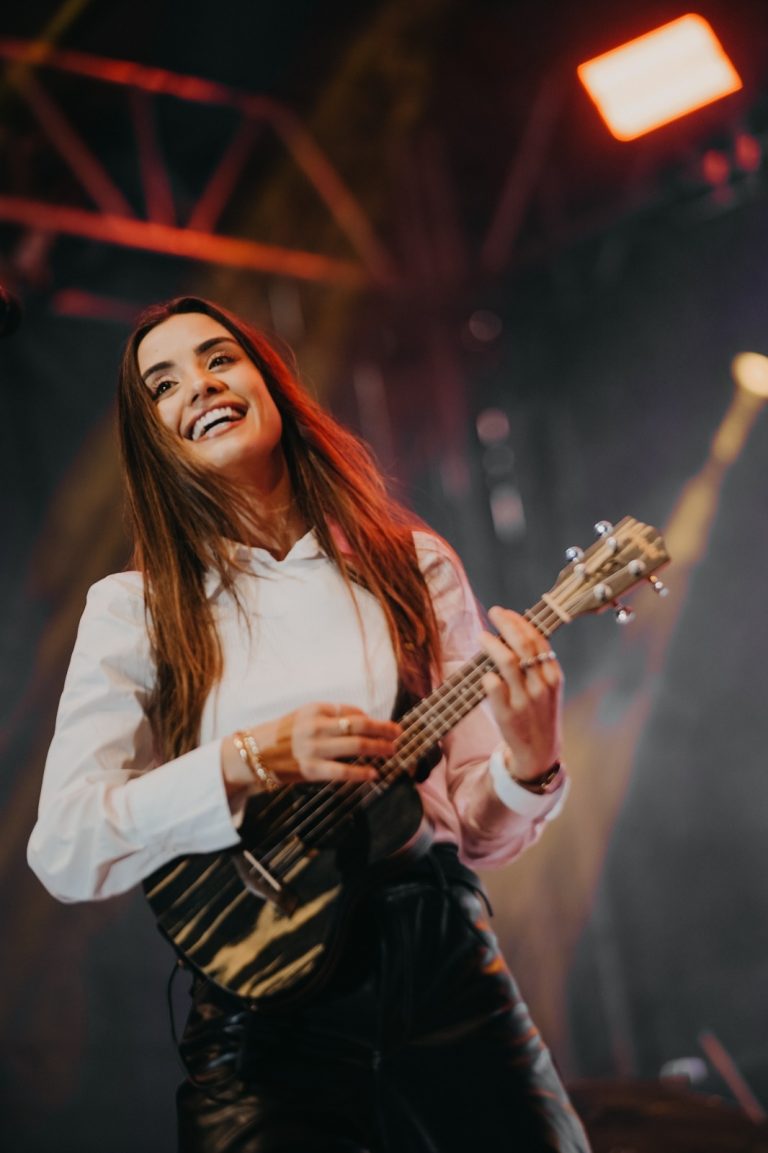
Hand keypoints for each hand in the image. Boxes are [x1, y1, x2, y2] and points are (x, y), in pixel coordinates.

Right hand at [224, 703, 400, 792]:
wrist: (251, 756)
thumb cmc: (280, 736)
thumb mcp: (303, 717)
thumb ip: (330, 717)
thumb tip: (362, 721)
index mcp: (314, 709)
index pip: (352, 711)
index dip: (372, 719)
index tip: (384, 726)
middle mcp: (316, 725)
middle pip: (360, 726)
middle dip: (383, 730)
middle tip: (399, 733)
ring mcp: (314, 748)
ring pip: (356, 746)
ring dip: (379, 748)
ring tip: (392, 751)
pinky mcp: (311, 769)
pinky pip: (343, 772)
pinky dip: (362, 773)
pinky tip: (374, 773)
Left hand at [480, 606, 562, 782]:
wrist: (540, 751)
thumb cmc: (540, 713)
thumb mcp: (547, 688)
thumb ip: (536, 663)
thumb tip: (513, 631)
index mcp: (553, 676)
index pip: (537, 640)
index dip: (519, 622)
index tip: (505, 612)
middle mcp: (541, 686)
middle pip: (522, 645)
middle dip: (506, 624)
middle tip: (493, 613)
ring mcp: (524, 700)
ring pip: (507, 662)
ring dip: (491, 644)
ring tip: (482, 636)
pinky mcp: (508, 714)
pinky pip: (493, 686)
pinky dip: (487, 674)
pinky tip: (484, 671)